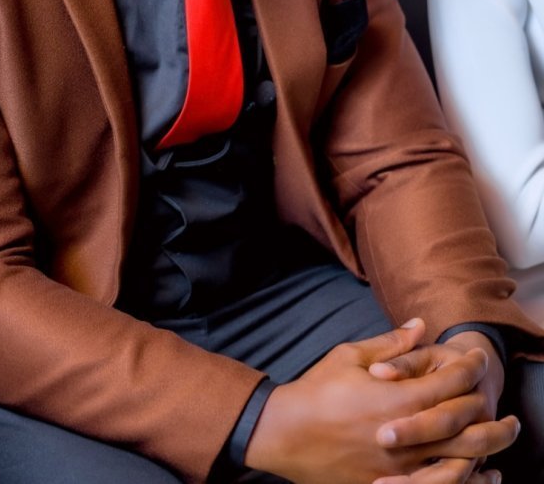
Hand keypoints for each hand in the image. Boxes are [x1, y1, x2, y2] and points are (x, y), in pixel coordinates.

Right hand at [244, 319, 517, 483]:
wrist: (286, 433)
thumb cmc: (316, 390)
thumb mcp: (349, 355)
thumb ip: (391, 344)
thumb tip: (421, 325)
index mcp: (396, 397)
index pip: (449, 382)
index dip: (469, 367)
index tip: (478, 358)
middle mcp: (406, 433)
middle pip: (466, 424)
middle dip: (492, 413)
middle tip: (507, 409)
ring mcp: (402, 465)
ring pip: (461, 459)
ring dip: (489, 448)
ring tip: (504, 439)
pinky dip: (468, 480)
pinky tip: (481, 474)